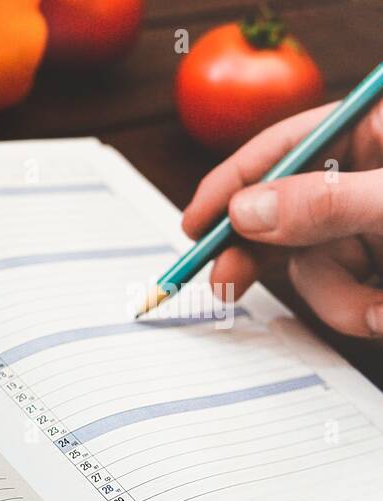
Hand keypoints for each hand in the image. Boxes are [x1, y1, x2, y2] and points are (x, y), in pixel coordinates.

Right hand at [182, 100, 382, 336]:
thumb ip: (324, 203)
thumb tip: (244, 213)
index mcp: (372, 131)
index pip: (285, 146)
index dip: (233, 183)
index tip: (195, 224)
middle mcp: (364, 177)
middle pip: (282, 213)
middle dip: (260, 256)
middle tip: (224, 284)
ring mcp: (370, 225)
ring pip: (311, 264)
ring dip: (336, 297)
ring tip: (377, 309)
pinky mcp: (376, 267)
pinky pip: (339, 293)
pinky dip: (356, 310)